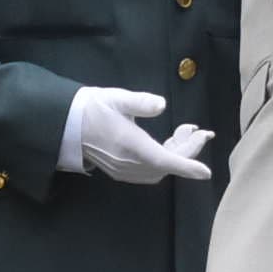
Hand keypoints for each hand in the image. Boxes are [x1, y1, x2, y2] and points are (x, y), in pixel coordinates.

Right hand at [71, 87, 215, 183]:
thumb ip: (140, 102)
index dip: (186, 166)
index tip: (205, 172)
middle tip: (198, 131)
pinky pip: (151, 171)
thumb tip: (161, 104)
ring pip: (160, 169)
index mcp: (130, 145)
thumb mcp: (117, 99)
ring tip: (184, 133)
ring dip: (177, 155)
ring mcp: (124, 170)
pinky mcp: (121, 171)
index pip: (163, 160)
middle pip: (167, 164)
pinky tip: (168, 144)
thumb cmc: (94, 108)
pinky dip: (165, 160)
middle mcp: (128, 163)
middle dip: (188, 150)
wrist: (67, 124)